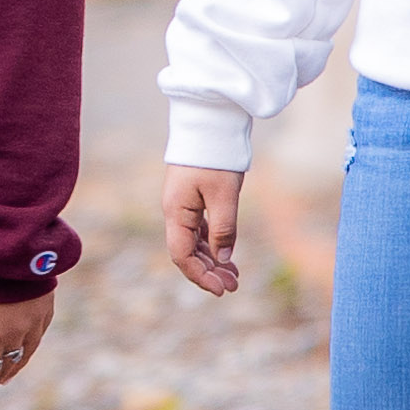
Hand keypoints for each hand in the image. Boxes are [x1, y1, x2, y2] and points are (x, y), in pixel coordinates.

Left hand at [0, 291, 51, 409]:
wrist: (10, 244)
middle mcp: (16, 335)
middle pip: (6, 368)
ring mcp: (34, 321)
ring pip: (26, 355)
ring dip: (13, 368)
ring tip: (4, 375)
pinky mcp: (45, 307)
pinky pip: (38, 336)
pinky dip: (28, 348)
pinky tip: (24, 347)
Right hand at [162, 164, 244, 297]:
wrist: (210, 120)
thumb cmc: (216, 155)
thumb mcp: (224, 195)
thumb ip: (224, 228)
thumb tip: (224, 258)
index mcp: (176, 211)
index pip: (182, 255)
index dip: (200, 276)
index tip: (221, 289)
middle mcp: (175, 211)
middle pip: (187, 252)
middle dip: (209, 272)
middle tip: (233, 286)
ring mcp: (183, 204)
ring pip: (194, 242)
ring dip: (212, 260)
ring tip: (234, 276)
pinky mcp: (193, 197)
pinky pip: (199, 229)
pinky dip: (213, 244)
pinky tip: (227, 254)